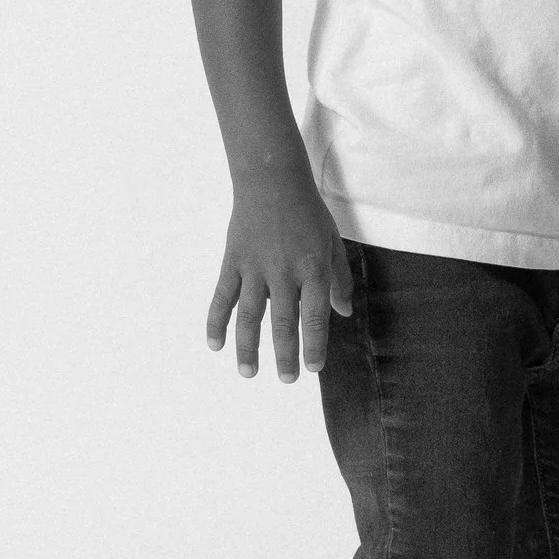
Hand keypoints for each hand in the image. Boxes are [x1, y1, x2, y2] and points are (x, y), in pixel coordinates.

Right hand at [206, 161, 350, 377]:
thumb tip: (343, 313)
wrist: (272, 179)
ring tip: (249, 373)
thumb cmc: (308, 212)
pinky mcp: (233, 261)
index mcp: (313, 267)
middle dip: (285, 354)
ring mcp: (255, 267)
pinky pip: (222, 297)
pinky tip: (215, 345)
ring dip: (249, 348)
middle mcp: (284, 271)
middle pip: (283, 322)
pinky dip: (216, 322)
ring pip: (250, 316)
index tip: (313, 368)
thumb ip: (339, 279)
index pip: (315, 316)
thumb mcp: (332, 241)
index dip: (314, 345)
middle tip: (286, 380)